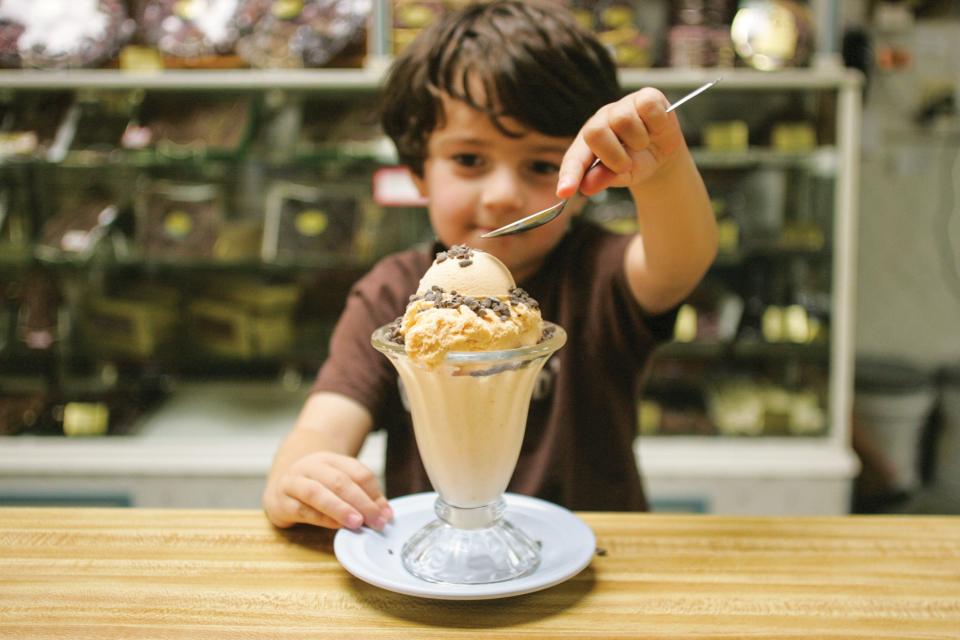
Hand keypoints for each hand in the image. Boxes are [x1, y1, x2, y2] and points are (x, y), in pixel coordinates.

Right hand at [263, 451, 392, 529]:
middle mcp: (310, 467)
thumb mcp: (338, 484)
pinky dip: (322, 518)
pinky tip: (337, 526)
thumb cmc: (315, 486)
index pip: (357, 472)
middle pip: (339, 481)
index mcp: (330, 459)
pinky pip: (303, 510)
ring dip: (340, 509)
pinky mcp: (281, 503)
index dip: (374, 492)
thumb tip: (385, 514)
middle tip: (376, 520)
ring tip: (358, 523)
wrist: (280, 486)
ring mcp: (292, 483)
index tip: (386, 512)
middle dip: (361, 502)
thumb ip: (362, 496)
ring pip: (317, 493)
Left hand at [557, 87, 686, 197]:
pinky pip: (648, 108)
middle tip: (627, 165)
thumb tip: (587, 187)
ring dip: (638, 141)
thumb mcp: (622, 176)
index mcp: (588, 143)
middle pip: (595, 132)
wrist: (665, 152)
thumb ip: (604, 178)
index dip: (570, 174)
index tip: (565, 192)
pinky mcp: (646, 96)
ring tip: (643, 144)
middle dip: (613, 156)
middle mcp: (602, 120)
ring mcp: (623, 106)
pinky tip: (656, 128)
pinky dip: (656, 124)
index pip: (574, 158)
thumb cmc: (638, 162)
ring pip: (623, 120)